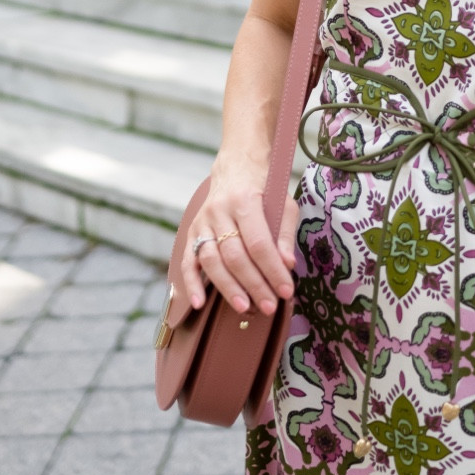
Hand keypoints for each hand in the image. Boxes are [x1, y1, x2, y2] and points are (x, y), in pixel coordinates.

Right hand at [179, 161, 299, 318]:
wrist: (236, 166)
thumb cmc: (264, 188)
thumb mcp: (283, 203)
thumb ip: (284, 234)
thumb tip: (287, 264)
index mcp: (245, 200)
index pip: (258, 243)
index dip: (272, 270)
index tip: (286, 291)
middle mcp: (219, 211)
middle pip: (234, 255)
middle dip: (254, 284)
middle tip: (269, 306)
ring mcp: (202, 221)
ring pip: (211, 261)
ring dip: (227, 288)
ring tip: (245, 308)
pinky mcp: (191, 231)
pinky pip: (188, 261)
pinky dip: (191, 284)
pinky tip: (200, 303)